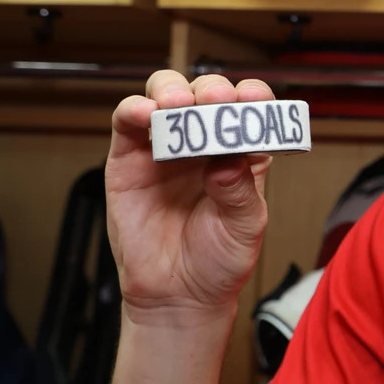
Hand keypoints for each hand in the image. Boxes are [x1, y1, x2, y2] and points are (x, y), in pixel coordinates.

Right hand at [106, 71, 273, 316]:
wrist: (178, 294)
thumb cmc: (218, 259)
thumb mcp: (245, 226)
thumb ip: (240, 191)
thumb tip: (228, 160)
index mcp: (242, 151)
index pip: (250, 108)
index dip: (254, 96)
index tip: (256, 98)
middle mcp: (204, 142)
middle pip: (206, 93)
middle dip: (213, 89)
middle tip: (217, 101)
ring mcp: (165, 146)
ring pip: (164, 95)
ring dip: (172, 90)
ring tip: (179, 105)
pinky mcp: (129, 158)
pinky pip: (127, 121)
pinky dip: (135, 109)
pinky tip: (148, 115)